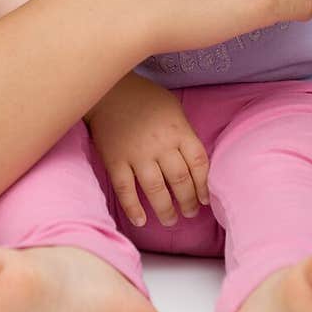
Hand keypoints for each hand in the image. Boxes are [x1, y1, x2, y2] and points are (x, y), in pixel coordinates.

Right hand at [86, 73, 208, 227]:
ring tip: (171, 221)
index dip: (204, 185)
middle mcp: (160, 145)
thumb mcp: (172, 107)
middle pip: (180, 180)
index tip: (204, 199)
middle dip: (188, 201)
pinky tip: (140, 220)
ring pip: (155, 189)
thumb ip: (184, 133)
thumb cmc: (144, 97)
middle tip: (189, 213)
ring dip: (165, 209)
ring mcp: (136, 154)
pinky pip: (125, 189)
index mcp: (178, 131)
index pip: (199, 163)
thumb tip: (194, 162)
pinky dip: (133, 207)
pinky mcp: (115, 160)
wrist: (106, 90)